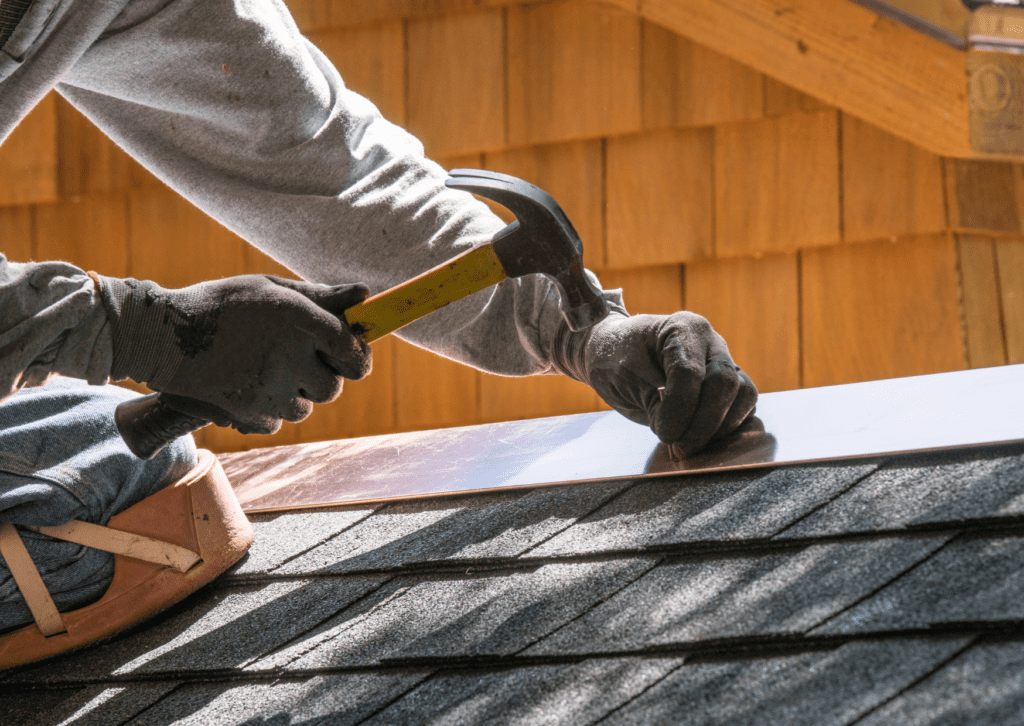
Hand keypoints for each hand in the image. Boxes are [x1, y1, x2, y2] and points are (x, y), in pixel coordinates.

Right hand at [96, 274, 371, 433]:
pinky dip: (269, 409)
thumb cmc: (222, 304)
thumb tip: (364, 296)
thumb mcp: (271, 289)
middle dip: (322, 376)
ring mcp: (268, 390)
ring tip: (267, 369)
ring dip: (295, 393)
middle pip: (332, 387)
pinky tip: (248, 384)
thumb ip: (321, 296)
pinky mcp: (248, 413)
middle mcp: (288, 358)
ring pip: (306, 407)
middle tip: (299, 359)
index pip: (351, 351)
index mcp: (297, 321)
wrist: (161, 336)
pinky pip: (277, 421)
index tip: (351, 355)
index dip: (357, 356)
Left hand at [555, 312, 757, 454]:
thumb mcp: (625, 378)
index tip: (664, 433)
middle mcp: (710, 342)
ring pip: (744, 394)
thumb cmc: (614, 358)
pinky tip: (701, 438)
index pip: (690, 373)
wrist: (612, 353)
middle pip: (725, 383)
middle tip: (680, 446)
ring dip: (720, 426)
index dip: (679, 409)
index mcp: (682, 328)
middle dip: (704, 423)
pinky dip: (726, 427)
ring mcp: (723, 362)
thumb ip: (655, 403)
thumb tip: (681, 435)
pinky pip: (743, 407)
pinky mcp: (728, 385)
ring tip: (690, 442)